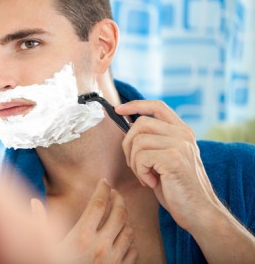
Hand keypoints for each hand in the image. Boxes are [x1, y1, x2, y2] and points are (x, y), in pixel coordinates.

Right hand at [32, 179, 137, 263]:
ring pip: (129, 230)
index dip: (103, 189)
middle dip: (119, 199)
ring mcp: (113, 259)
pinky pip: (133, 250)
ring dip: (125, 220)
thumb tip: (32, 202)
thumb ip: (39, 224)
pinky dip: (129, 241)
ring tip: (118, 214)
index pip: (99, 204)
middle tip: (115, 193)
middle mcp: (100, 245)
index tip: (104, 181)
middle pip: (119, 213)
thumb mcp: (46, 247)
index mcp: (81, 236)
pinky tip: (121, 238)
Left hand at [116, 100, 220, 229]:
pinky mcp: (174, 158)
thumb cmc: (177, 188)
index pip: (157, 106)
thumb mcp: (165, 159)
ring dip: (135, 163)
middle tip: (136, 166)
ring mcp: (181, 144)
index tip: (118, 110)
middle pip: (141, 123)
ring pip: (138, 141)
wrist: (198, 212)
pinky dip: (141, 172)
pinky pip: (141, 156)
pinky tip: (152, 182)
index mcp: (182, 131)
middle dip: (128, 145)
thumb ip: (153, 141)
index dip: (135, 105)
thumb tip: (127, 127)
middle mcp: (183, 134)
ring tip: (146, 177)